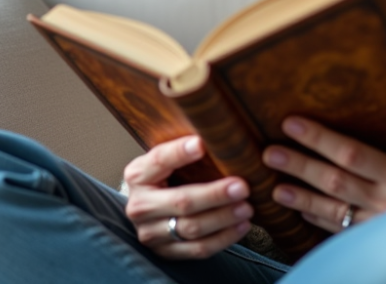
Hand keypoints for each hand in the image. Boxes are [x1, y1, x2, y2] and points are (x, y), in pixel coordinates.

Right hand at [123, 135, 253, 258]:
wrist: (148, 209)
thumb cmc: (165, 177)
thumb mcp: (165, 160)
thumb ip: (184, 150)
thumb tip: (218, 132)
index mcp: (138, 175)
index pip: (159, 161)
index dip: (180, 153)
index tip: (202, 144)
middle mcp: (140, 206)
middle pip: (181, 201)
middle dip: (215, 194)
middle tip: (242, 187)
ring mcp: (151, 233)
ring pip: (191, 228)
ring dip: (223, 218)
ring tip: (247, 207)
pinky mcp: (165, 252)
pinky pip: (198, 249)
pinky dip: (223, 238)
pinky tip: (242, 226)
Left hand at [262, 116, 385, 234]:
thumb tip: (355, 141)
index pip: (351, 152)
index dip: (319, 138)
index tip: (292, 123)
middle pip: (334, 180)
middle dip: (299, 165)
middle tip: (270, 153)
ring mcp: (379, 224)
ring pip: (332, 209)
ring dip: (301, 197)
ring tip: (275, 187)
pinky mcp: (377, 240)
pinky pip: (341, 230)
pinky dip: (318, 219)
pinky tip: (301, 210)